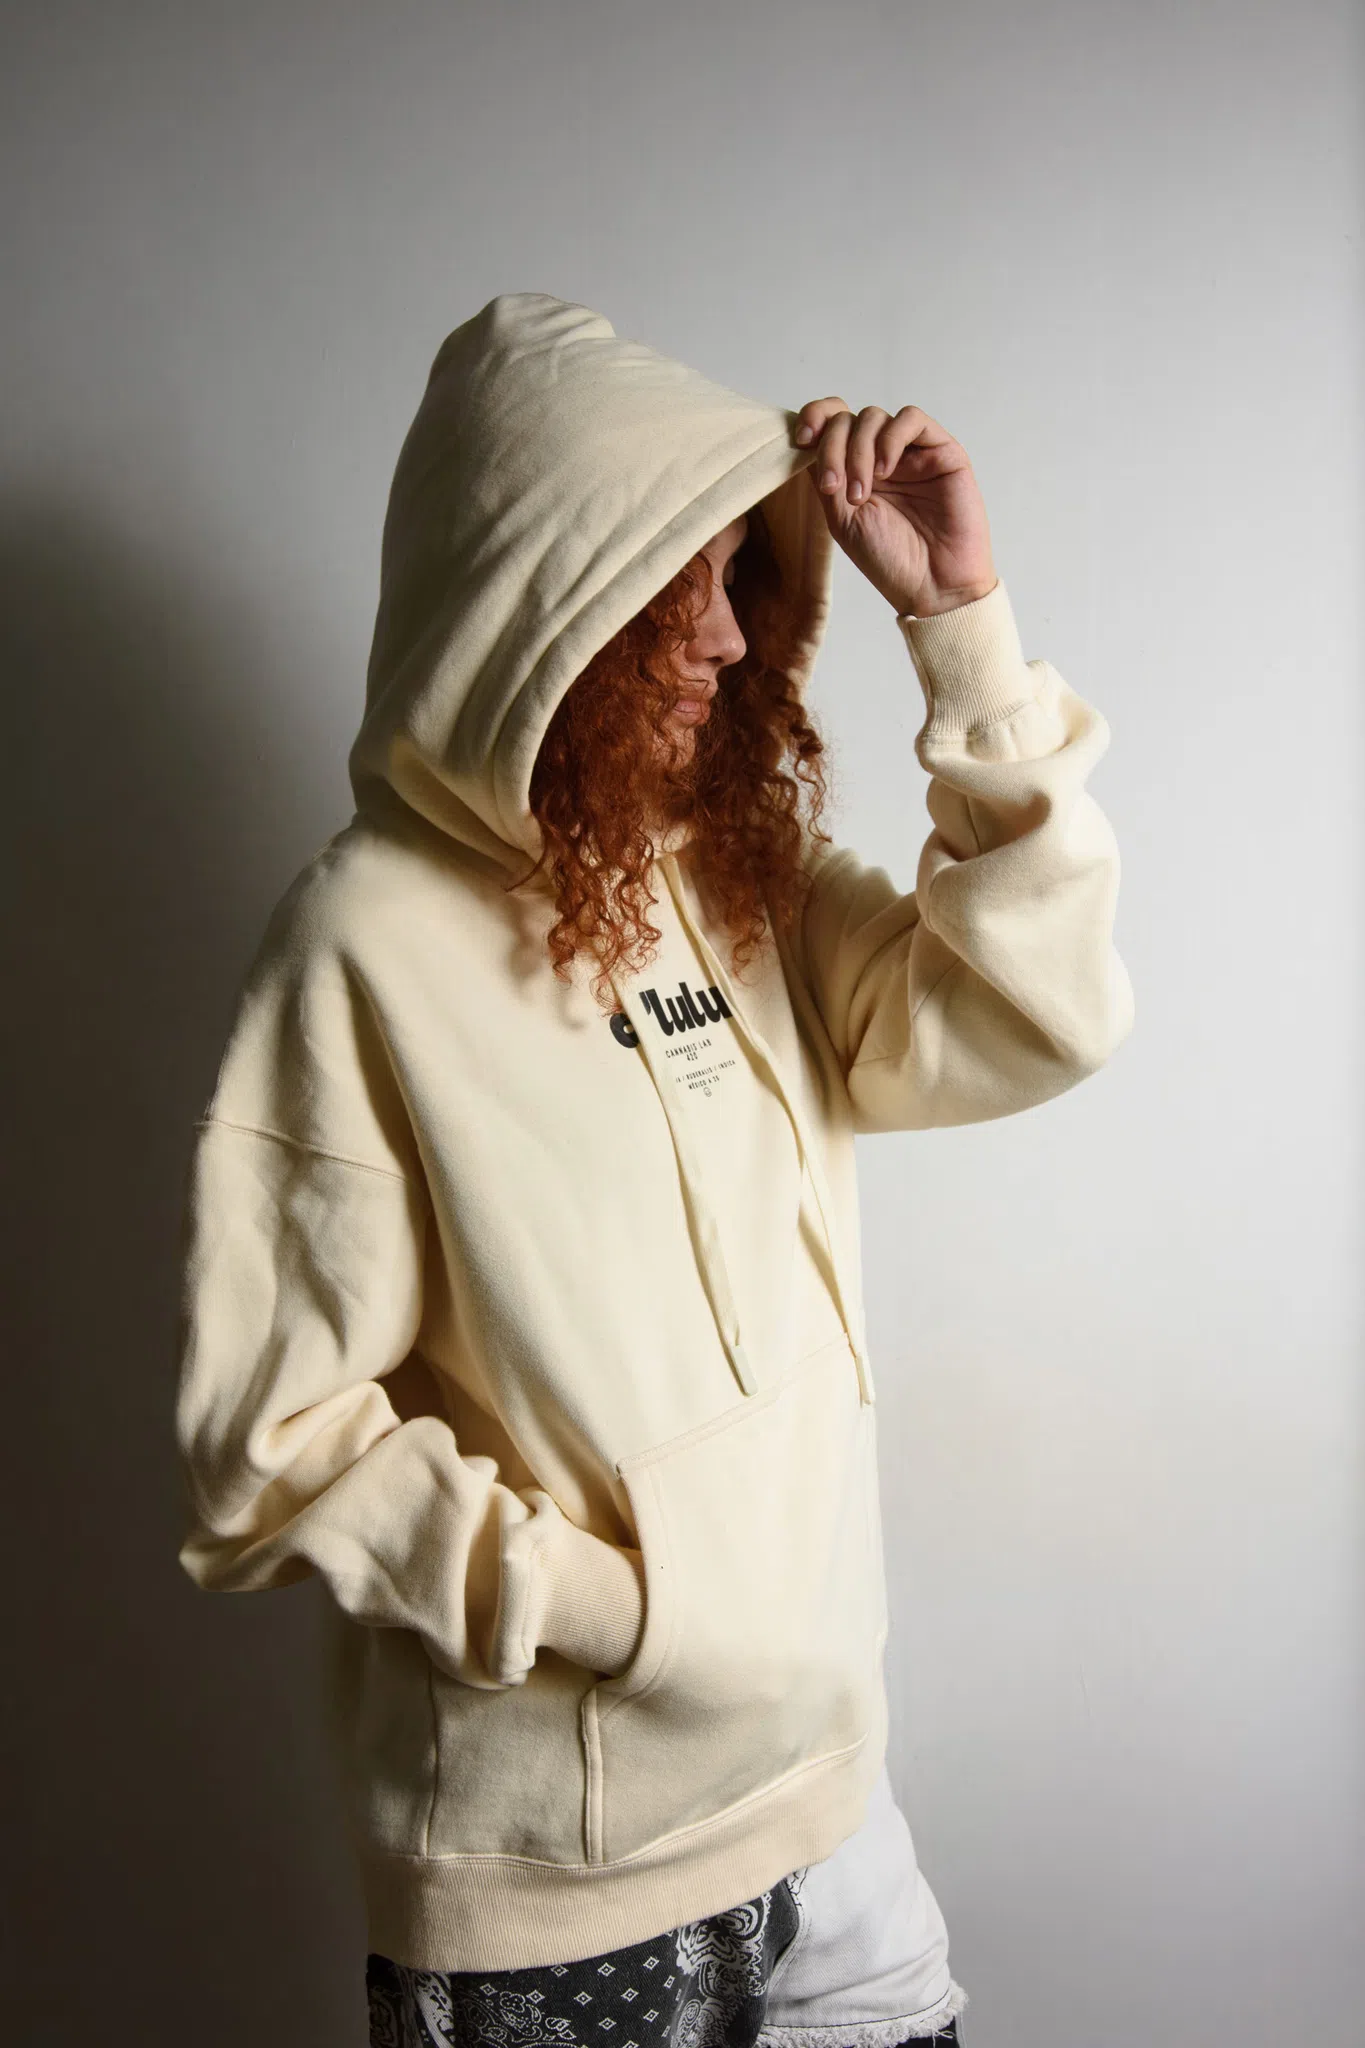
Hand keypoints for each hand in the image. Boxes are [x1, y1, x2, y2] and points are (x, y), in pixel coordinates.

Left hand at [794, 398, 997, 617]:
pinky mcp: (941, 450)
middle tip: (834, 488)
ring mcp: (910, 452)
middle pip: (846, 419)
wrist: (933, 585)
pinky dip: (890, 439)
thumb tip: (806, 441)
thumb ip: (824, 477)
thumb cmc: (889, 559)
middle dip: (832, 448)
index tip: (801, 441)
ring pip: (874, 417)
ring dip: (858, 450)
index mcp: (854, 470)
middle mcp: (881, 456)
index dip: (813, 418)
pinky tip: (885, 471)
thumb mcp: (841, 519)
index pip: (830, 424)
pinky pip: (911, 419)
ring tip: (862, 493)